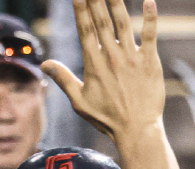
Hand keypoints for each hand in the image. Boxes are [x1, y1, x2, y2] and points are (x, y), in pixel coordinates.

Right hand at [41, 0, 164, 140]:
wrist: (136, 129)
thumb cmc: (106, 118)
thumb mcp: (79, 101)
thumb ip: (63, 79)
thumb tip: (44, 65)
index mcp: (94, 64)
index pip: (85, 29)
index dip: (81, 9)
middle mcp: (112, 56)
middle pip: (102, 21)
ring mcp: (132, 57)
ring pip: (124, 23)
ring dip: (117, 2)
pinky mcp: (150, 62)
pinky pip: (151, 35)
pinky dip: (150, 18)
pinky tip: (149, 2)